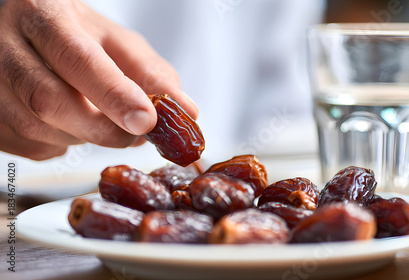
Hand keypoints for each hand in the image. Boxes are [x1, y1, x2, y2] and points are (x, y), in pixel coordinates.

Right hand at [0, 0, 197, 159]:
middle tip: (136, 133)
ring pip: (38, 129)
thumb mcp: (118, 43)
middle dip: (104, 128)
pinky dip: (62, 145)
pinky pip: (30, 147)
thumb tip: (187, 112)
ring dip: (83, 136)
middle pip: (50, 101)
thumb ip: (153, 74)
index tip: (147, 121)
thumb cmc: (79, 37)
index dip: (114, 94)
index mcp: (43, 14)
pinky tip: (71, 124)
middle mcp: (4, 44)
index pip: (77, 58)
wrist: (30, 35)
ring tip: (100, 118)